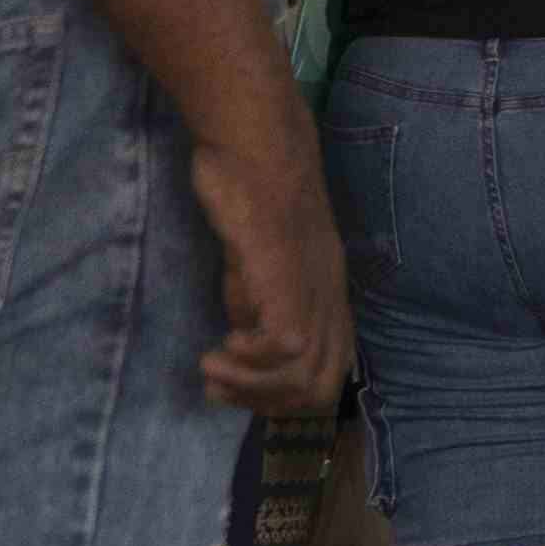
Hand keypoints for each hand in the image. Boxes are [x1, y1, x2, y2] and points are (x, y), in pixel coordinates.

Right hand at [190, 125, 352, 417]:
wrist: (255, 141)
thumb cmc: (250, 188)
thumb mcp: (259, 260)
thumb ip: (259, 300)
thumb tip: (246, 343)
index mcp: (329, 292)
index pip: (331, 372)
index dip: (285, 397)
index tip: (239, 389)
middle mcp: (329, 295)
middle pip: (321, 386)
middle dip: (266, 404)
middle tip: (219, 387)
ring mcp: (311, 286)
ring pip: (304, 375)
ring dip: (251, 388)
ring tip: (213, 369)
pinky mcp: (286, 276)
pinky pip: (287, 345)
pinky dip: (252, 359)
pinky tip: (224, 342)